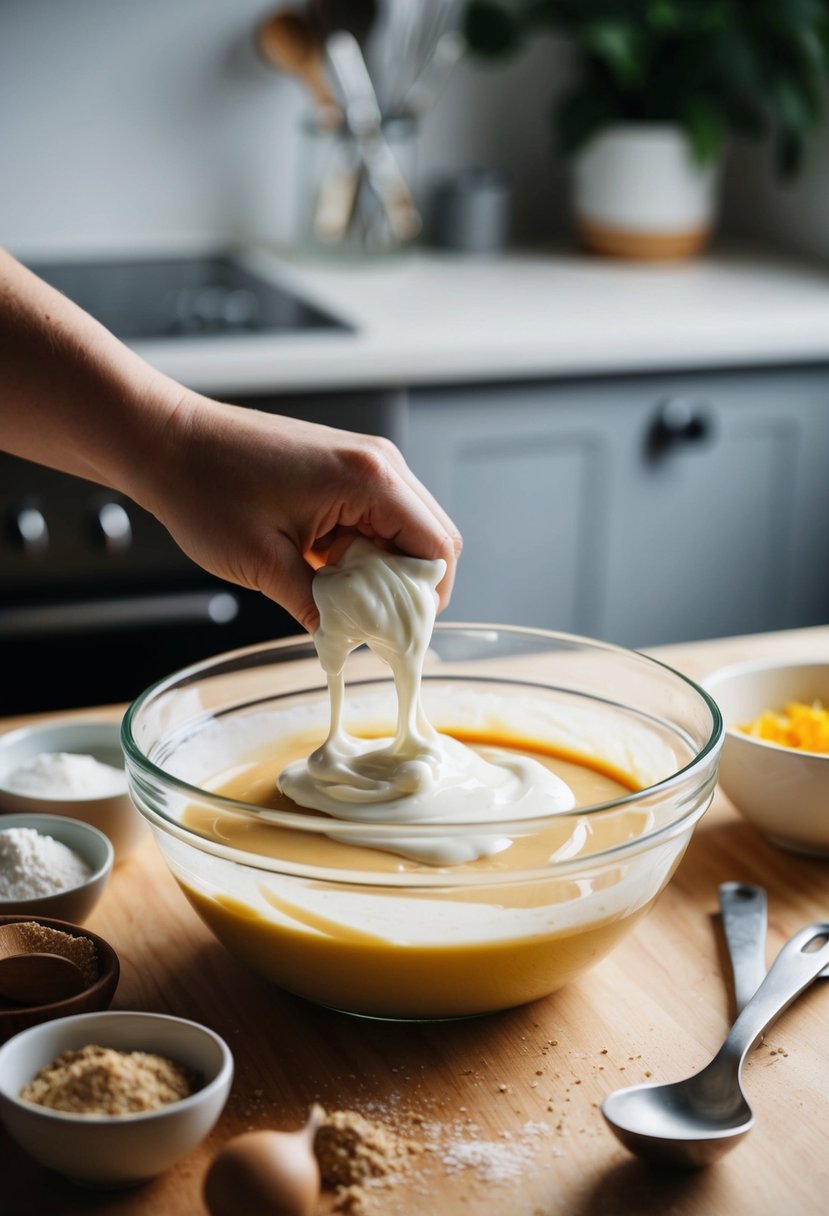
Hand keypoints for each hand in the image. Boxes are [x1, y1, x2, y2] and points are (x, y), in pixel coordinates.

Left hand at [142, 395, 461, 633]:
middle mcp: (378, 464)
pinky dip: (363, 552)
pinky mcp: (342, 469)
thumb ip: (317, 609)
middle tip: (371, 623)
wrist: (166, 442)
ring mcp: (362, 462)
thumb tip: (346, 644)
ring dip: (384, 570)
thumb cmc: (206, 489)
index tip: (397, 636)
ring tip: (341, 597)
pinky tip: (326, 571)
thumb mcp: (264, 565)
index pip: (437, 549)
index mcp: (371, 480)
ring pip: (405, 531)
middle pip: (432, 539)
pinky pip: (375, 519)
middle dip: (409, 588)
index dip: (426, 601)